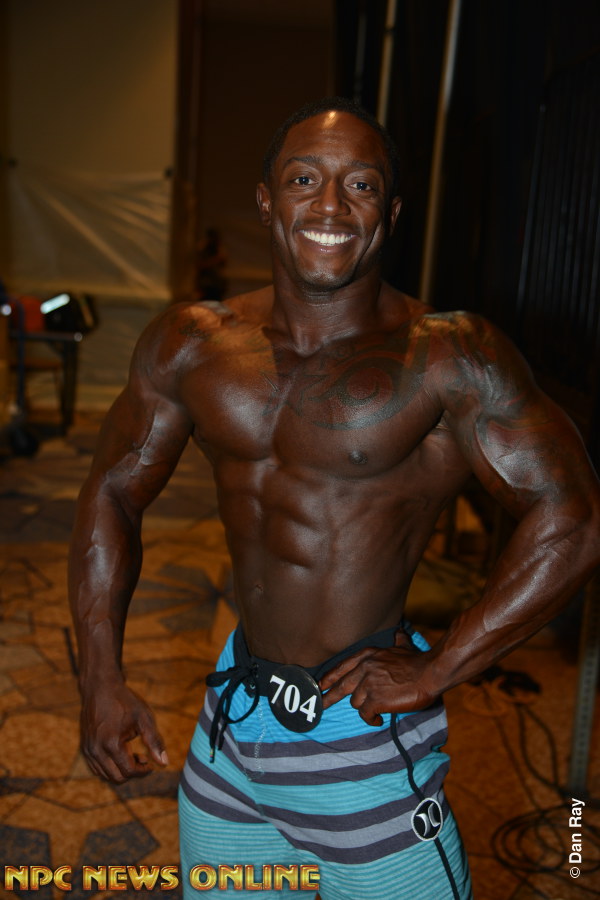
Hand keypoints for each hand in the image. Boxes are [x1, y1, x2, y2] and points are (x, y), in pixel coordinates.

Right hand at [79, 680, 168, 782]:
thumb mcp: (144, 718)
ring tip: (133, 753)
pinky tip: (120, 753)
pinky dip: (110, 767)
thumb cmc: (124, 701)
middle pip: (116, 778)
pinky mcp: (84, 747)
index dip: (143, 771)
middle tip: (143, 757)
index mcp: (112, 743)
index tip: (151, 763)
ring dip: (121, 770)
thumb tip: (164, 763)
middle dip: (133, 772)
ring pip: (105, 775)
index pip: (128, 771)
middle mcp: (96, 750)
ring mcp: (88, 750)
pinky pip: (97, 768)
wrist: (100, 687)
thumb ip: (154, 741)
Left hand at [320, 630, 437, 725]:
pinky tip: (378, 719)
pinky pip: (366, 714)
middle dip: (330, 697)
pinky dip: (371, 719)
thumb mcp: (402, 647)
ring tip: (376, 710)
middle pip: (341, 686)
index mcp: (368, 656)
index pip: (342, 667)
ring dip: (365, 708)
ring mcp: (369, 685)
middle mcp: (364, 669)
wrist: (429, 673)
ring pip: (356, 702)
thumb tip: (399, 632)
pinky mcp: (376, 700)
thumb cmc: (417, 661)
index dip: (330, 677)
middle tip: (321, 705)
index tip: (321, 684)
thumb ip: (397, 641)